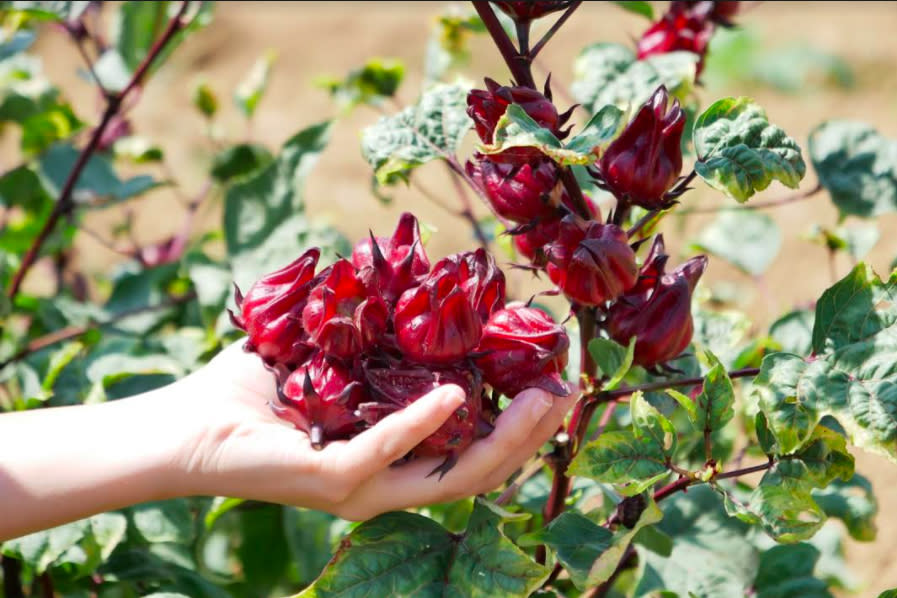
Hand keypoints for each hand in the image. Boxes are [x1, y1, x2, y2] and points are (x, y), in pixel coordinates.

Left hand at [175, 341, 575, 519]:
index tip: (554, 380)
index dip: (521, 424)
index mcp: (391, 457)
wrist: (183, 427)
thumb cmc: (254, 391)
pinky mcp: (330, 480)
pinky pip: (387, 453)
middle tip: (568, 391)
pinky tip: (458, 394)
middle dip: (532, 434)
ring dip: (504, 437)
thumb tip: (413, 274)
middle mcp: (385, 481)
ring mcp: (360, 488)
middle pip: (479, 469)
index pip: (471, 451)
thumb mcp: (330, 357)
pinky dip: (425, 423)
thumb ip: (375, 334)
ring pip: (452, 476)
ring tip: (542, 398)